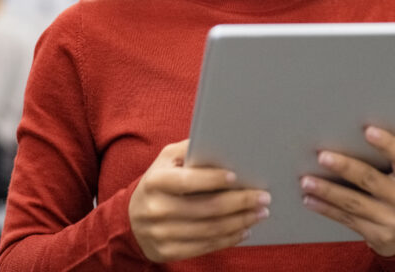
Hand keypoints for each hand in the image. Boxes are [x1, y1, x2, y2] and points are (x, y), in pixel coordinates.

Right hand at [129, 139, 270, 262]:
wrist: (131, 219)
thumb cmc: (158, 181)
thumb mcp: (166, 159)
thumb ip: (190, 149)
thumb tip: (222, 143)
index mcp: (156, 181)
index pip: (189, 181)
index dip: (213, 179)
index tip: (237, 176)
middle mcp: (157, 209)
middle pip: (206, 208)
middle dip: (240, 202)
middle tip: (263, 197)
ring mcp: (162, 233)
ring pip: (210, 230)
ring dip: (240, 221)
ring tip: (260, 213)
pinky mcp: (168, 252)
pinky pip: (205, 247)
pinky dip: (228, 238)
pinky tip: (244, 229)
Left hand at [300, 127, 394, 256]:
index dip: (387, 144)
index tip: (367, 130)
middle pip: (371, 179)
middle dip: (344, 167)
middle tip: (321, 156)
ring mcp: (394, 222)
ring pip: (354, 203)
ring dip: (327, 191)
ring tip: (306, 180)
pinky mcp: (379, 237)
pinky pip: (348, 220)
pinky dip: (326, 209)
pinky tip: (309, 199)